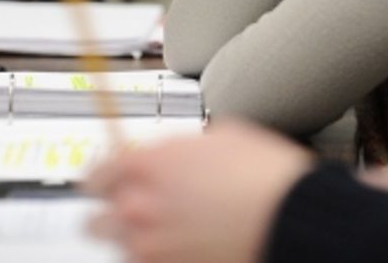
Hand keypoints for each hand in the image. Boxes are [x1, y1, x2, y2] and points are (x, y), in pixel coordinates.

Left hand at [86, 119, 313, 262]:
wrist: (292, 217)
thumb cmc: (265, 174)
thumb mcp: (222, 136)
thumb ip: (180, 150)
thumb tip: (174, 158)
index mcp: (148, 166)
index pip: (95, 175)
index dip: (104, 176)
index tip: (110, 179)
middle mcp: (140, 209)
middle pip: (95, 221)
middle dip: (112, 215)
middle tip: (137, 210)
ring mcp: (153, 249)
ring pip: (123, 250)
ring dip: (139, 240)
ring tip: (170, 233)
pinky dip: (163, 258)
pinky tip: (187, 248)